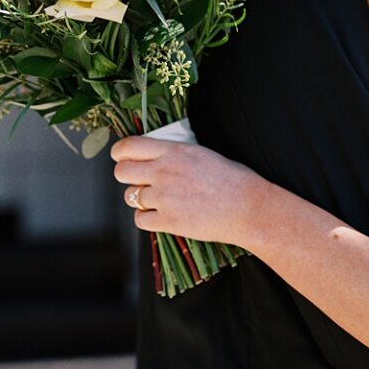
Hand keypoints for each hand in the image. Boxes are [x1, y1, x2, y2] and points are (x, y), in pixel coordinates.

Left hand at [112, 136, 258, 244]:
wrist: (247, 207)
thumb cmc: (234, 179)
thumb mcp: (203, 153)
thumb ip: (176, 154)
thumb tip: (158, 156)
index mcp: (174, 151)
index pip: (128, 146)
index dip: (120, 152)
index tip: (123, 156)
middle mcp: (163, 172)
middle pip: (121, 172)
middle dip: (126, 175)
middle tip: (139, 179)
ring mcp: (164, 198)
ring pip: (130, 197)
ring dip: (140, 198)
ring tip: (158, 198)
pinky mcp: (167, 221)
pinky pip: (140, 219)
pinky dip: (148, 218)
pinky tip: (162, 214)